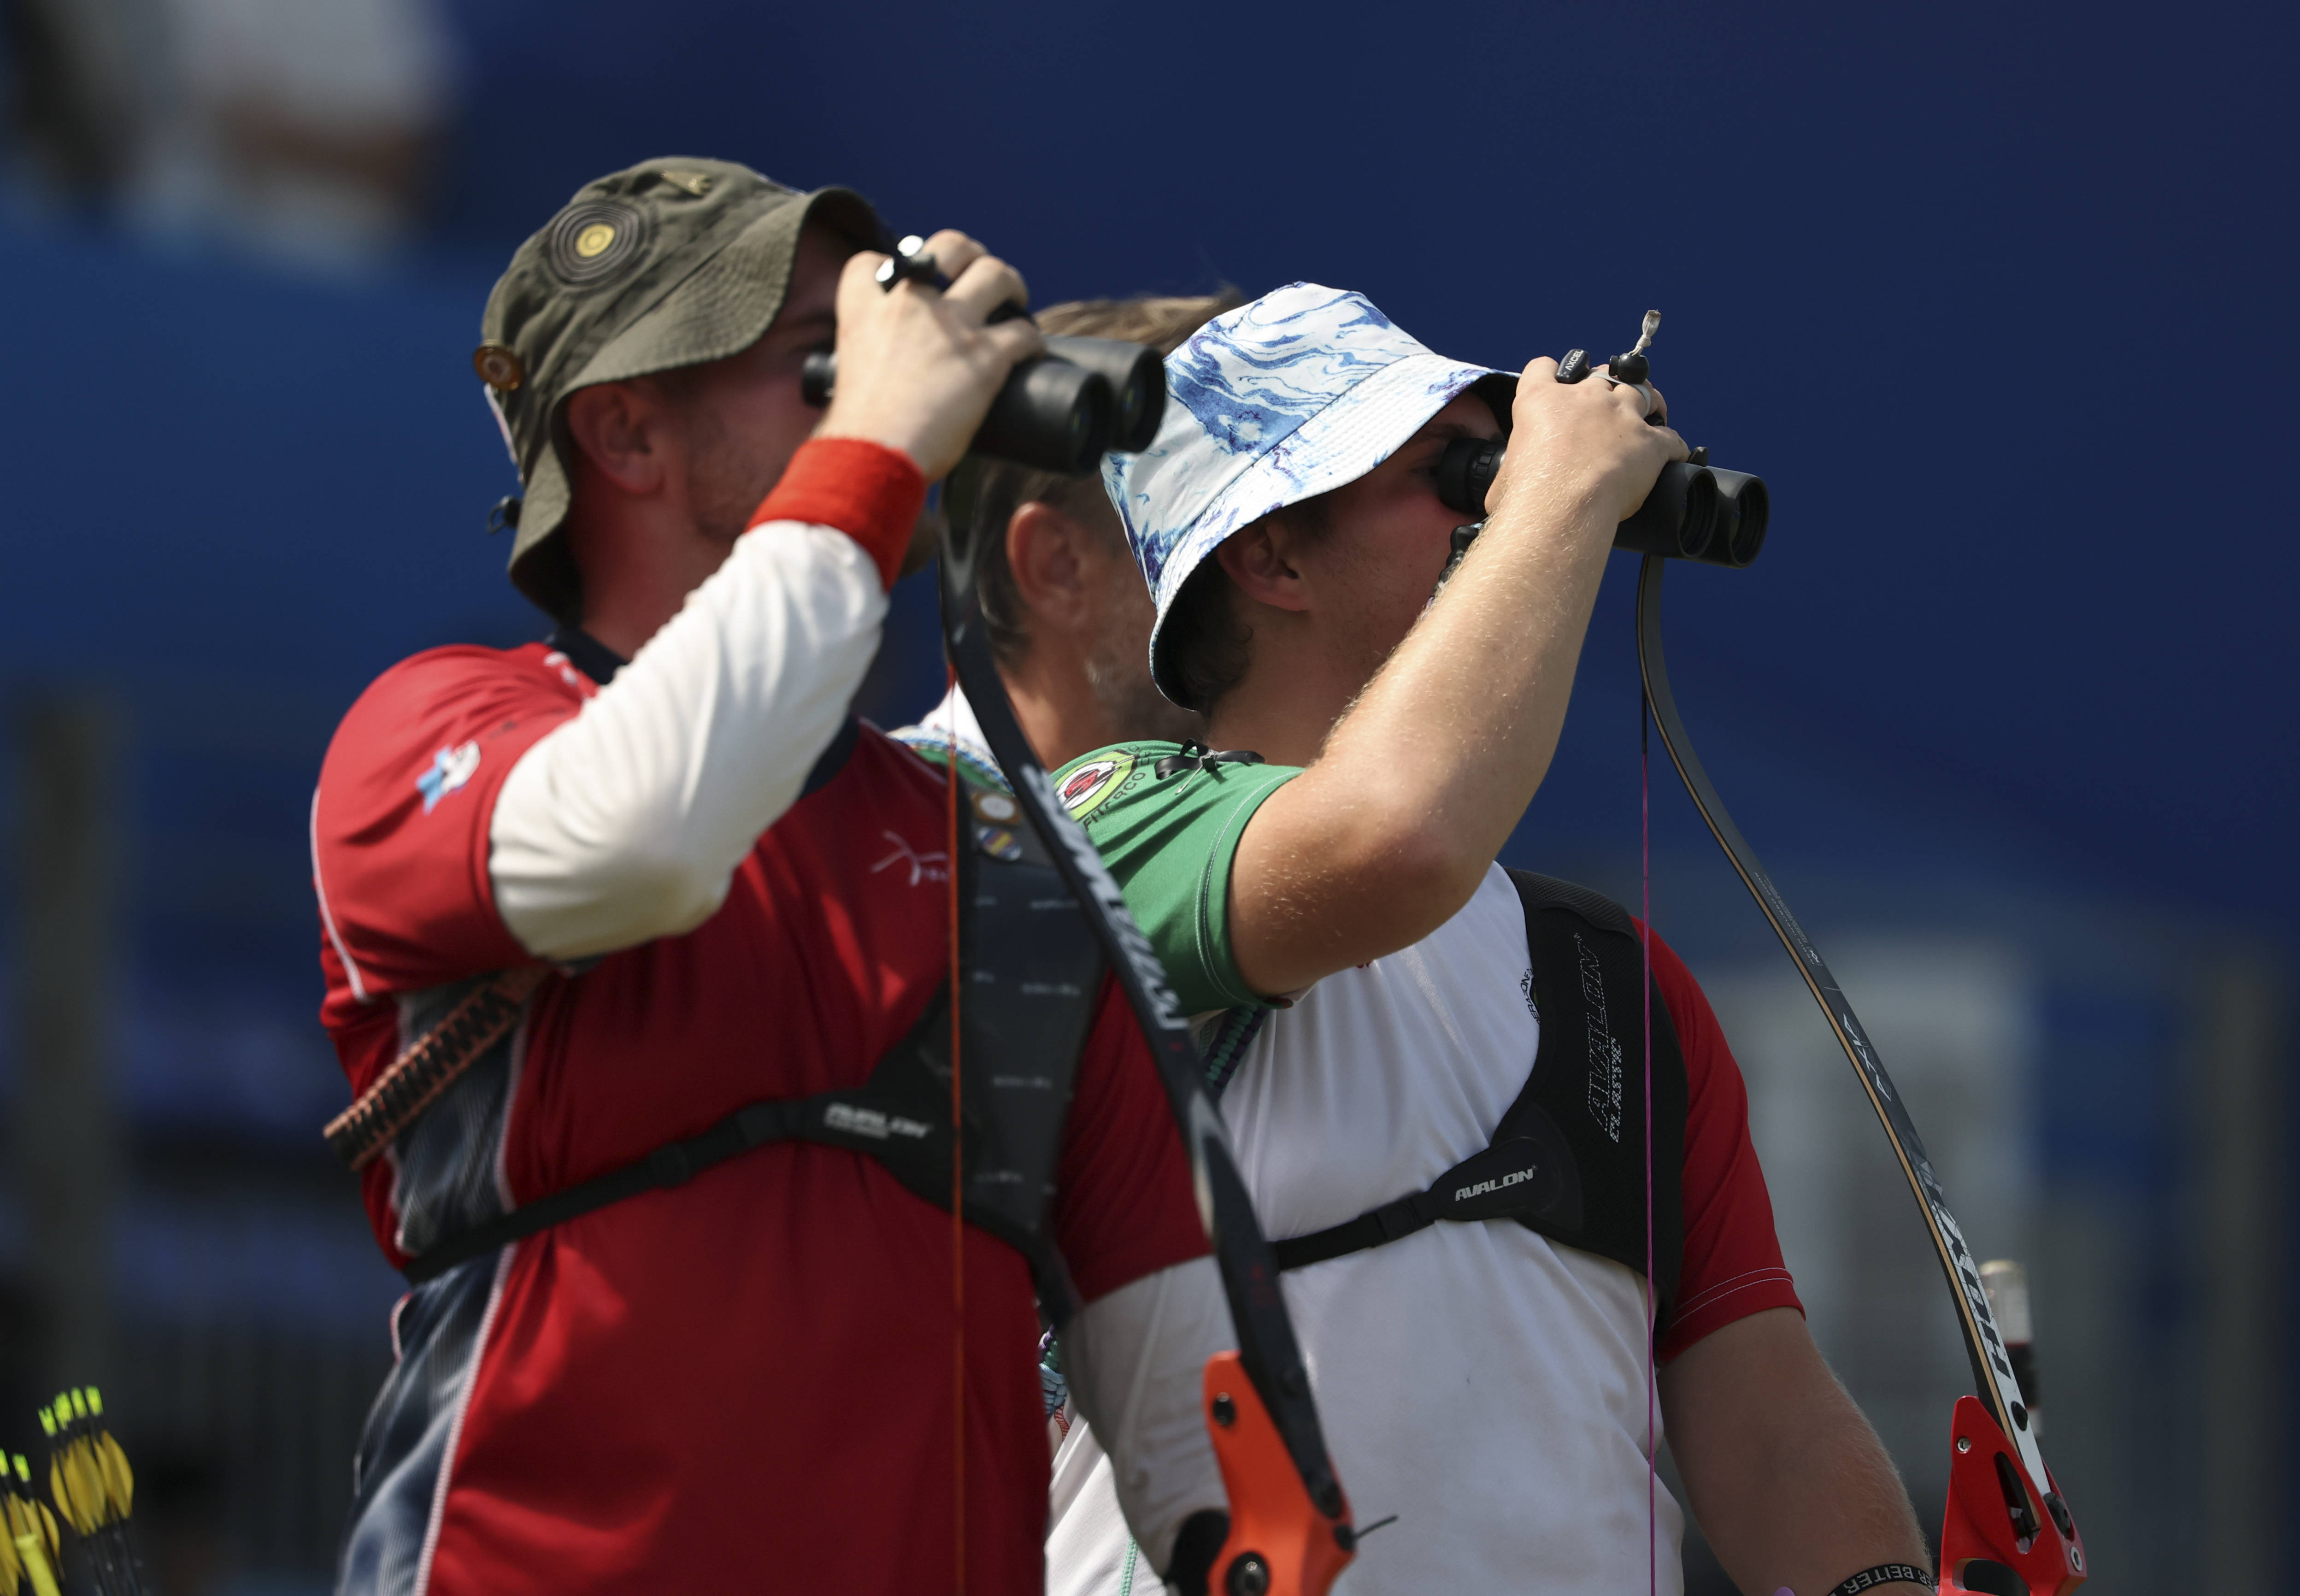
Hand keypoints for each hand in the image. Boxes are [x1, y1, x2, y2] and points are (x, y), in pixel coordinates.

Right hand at [815, 229, 1044, 480]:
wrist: (872, 455)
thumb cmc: (858, 430)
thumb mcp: (846, 373)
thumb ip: (867, 357)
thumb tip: (884, 375)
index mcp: (865, 307)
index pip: (872, 261)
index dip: (892, 265)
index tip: (908, 283)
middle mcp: (910, 304)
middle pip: (949, 246)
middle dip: (970, 255)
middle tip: (980, 277)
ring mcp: (951, 326)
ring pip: (997, 274)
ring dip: (1012, 285)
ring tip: (1016, 301)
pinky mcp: (985, 357)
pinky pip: (1023, 331)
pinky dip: (1033, 341)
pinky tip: (1032, 353)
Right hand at [1488, 355, 1688, 526]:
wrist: (1560, 508)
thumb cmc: (1525, 494)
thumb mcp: (1505, 473)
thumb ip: (1514, 467)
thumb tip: (1509, 486)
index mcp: (1540, 401)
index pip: (1543, 368)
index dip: (1550, 374)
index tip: (1555, 384)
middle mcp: (1584, 399)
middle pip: (1601, 375)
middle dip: (1605, 387)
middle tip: (1606, 408)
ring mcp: (1620, 416)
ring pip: (1643, 391)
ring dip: (1648, 401)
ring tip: (1652, 412)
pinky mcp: (1649, 442)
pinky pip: (1672, 438)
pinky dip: (1674, 448)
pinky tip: (1673, 457)